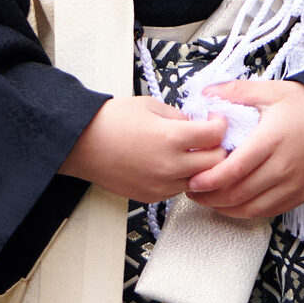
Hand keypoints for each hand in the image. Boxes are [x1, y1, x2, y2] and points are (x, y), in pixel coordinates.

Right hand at [58, 94, 228, 202]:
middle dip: (217, 148)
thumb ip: (179, 116)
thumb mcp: (151, 105)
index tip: (215, 120)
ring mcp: (161, 185)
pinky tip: (172, 163)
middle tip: (209, 137)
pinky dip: (183, 178)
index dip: (220, 124)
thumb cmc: (112, 121)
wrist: (83, 143)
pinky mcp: (152, 197)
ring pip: (200, 181)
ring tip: (190, 151)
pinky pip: (179, 189)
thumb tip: (196, 125)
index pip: (216, 135)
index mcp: (171, 138)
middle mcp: (170, 166)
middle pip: (216, 163)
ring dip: (202, 167)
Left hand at [185, 81, 303, 220]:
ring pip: (251, 208)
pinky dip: (247, 212)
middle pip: (238, 193)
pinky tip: (233, 205)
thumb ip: (237, 91)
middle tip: (192, 191)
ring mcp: (293, 184)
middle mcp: (282, 167)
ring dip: (225, 208)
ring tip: (208, 200)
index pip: (233, 170)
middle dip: (210, 196)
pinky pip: (268, 211)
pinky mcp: (301, 195)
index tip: (192, 180)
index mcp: (271, 140)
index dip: (208, 180)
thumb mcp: (272, 90)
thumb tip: (206, 92)